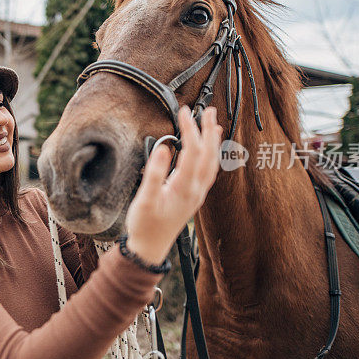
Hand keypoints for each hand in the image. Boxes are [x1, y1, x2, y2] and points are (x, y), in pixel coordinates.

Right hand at [124, 106, 221, 264]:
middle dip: (208, 131)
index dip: (190, 129)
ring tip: (214, 123)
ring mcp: (197, 194)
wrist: (150, 248)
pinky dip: (212, 156)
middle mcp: (195, 190)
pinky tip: (209, 150)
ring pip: (212, 163)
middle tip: (208, 110)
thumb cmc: (145, 225)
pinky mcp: (194, 197)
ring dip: (214, 142)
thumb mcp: (144, 199)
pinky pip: (209, 171)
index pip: (191, 151)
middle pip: (208, 155)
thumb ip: (154, 173)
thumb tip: (163, 148)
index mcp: (184, 188)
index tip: (184, 112)